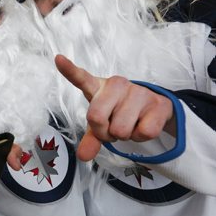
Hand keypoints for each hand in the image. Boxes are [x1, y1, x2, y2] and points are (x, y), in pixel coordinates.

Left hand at [55, 55, 174, 161]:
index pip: (81, 78)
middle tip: (112, 128)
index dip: (69, 70)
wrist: (153, 107)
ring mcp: (139, 92)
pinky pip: (143, 133)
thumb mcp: (102, 124)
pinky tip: (143, 124)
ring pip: (121, 130)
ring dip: (124, 135)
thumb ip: (91, 139)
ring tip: (129, 124)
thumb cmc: (120, 112)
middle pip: (96, 118)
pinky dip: (141, 137)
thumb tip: (83, 156)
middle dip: (103, 132)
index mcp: (99, 87)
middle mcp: (117, 84)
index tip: (58, 59)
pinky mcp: (158, 104)